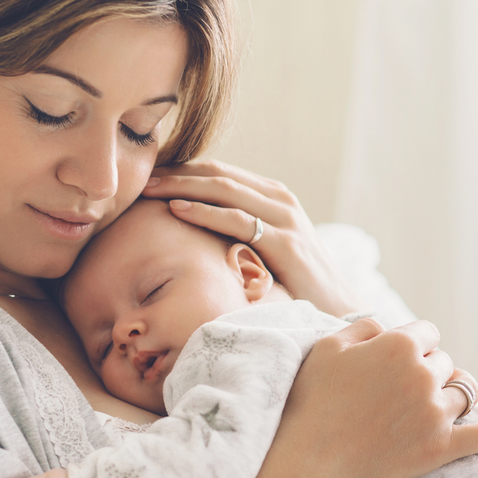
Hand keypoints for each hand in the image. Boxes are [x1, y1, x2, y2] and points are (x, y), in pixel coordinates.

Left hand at [144, 160, 362, 316]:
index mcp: (273, 196)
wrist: (338, 308)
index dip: (181, 169)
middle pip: (217, 173)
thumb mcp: (265, 249)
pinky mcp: (285, 242)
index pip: (219, 172)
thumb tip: (195, 232)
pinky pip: (237, 219)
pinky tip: (176, 209)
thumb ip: (239, 232)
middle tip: (139, 175)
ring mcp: (284, 218)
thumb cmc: (296, 283)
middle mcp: (279, 199)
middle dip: (175, 172)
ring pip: (224, 189)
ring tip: (148, 188)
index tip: (147, 174)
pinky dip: (204, 211)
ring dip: (182, 185)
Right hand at [272, 318, 477, 477]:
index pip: (427, 332)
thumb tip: (387, 328)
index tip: (397, 360)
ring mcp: (436, 413)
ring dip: (450, 393)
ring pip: (463, 391)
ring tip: (434, 403)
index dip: (413, 344)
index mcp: (399, 345)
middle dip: (427, 370)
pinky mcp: (443, 447)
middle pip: (444, 362)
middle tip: (400, 390)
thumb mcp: (328, 348)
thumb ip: (364, 327)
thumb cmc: (312, 403)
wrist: (311, 463)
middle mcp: (423, 375)